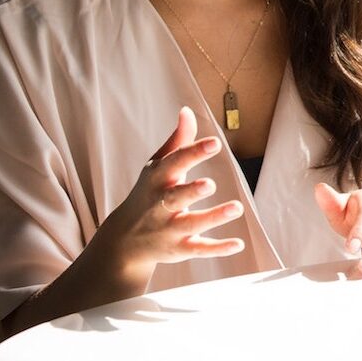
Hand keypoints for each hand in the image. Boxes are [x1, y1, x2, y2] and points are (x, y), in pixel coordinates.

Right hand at [93, 107, 244, 285]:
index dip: (193, 152)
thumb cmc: (147, 193)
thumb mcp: (157, 166)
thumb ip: (177, 141)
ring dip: (213, 217)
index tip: (214, 143)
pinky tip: (238, 244)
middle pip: (176, 197)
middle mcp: (160, 205)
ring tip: (237, 207)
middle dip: (191, 191)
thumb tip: (187, 111)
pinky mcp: (179, 249)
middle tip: (210, 184)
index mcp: (157, 180)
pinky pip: (199, 249)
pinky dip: (218, 248)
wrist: (123, 241)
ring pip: (191, 224)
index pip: (174, 163)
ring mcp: (169, 229)